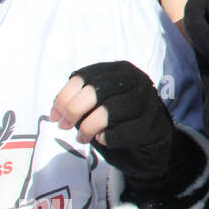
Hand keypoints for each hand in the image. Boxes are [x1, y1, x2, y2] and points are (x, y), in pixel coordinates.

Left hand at [50, 62, 174, 184]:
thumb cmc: (120, 114)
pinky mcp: (150, 124)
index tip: (55, 116)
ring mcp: (146, 102)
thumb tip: (57, 111)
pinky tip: (102, 139)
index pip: (84, 76)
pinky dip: (104, 138)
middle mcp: (136, 80)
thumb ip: (80, 98)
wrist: (152, 134)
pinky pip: (119, 133)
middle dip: (73, 110)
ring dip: (87, 128)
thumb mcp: (100, 99)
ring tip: (82, 137)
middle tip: (64, 126)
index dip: (64, 97)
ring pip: (107, 112)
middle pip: (96, 91)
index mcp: (120, 69)